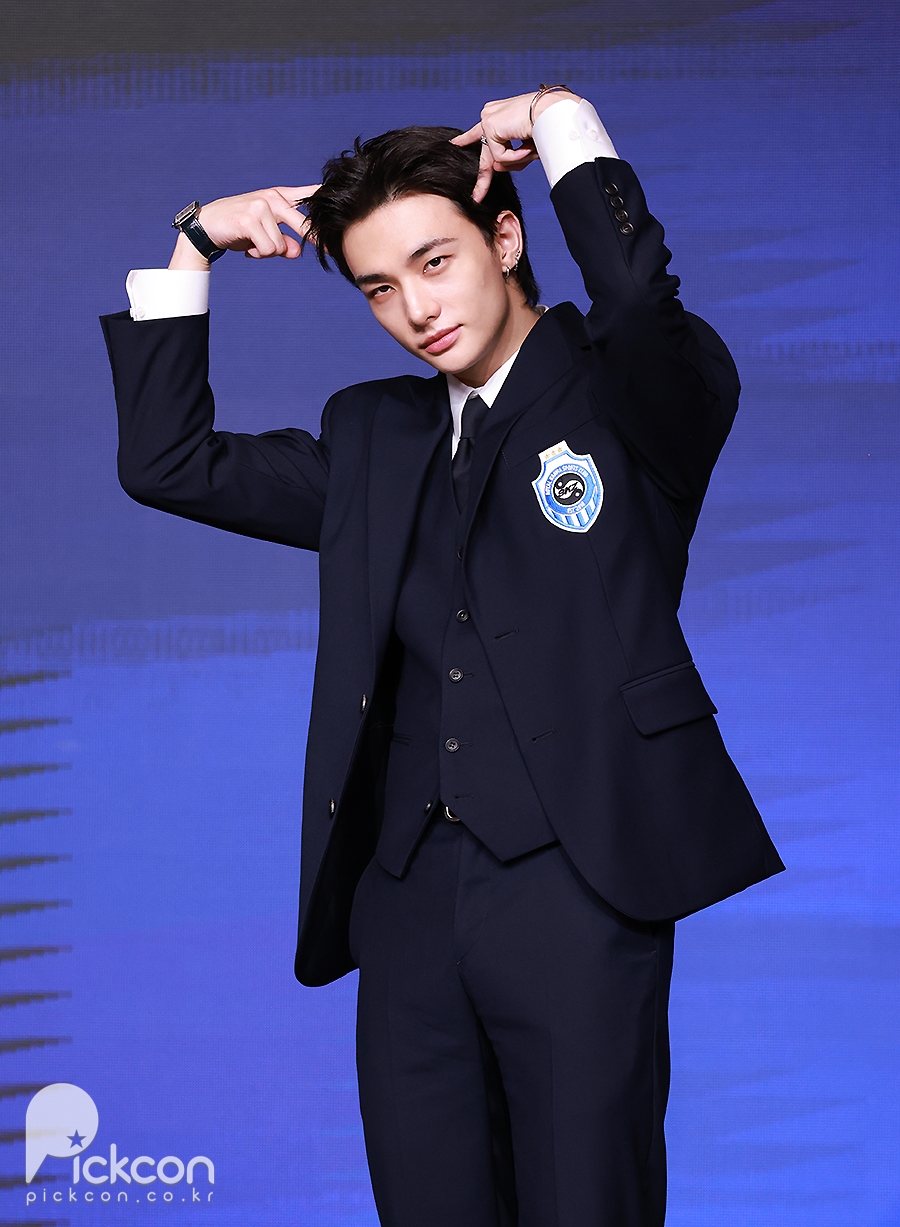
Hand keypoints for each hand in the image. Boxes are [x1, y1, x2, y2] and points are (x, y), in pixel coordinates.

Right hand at [168, 185, 319, 268]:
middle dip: (315, 241)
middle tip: (330, 251)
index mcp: (279, 197)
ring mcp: (261, 206)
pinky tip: (247, 247)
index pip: (308, 195)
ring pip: (281, 245)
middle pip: (303, 224)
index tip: (344, 200)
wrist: (207, 227)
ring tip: (254, 245)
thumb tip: (297, 252)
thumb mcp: (265, 236)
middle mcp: (272, 197)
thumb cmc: (239, 230)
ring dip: (268, 252)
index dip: (326, 199)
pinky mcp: (250, 218)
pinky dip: (258, 254)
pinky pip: (268, 248)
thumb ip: (284, 242)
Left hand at [451, 89, 580, 201]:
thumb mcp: (527, 145)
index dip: (467, 138)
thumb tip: (496, 168)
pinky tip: (526, 147)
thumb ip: (510, 157)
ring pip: (496, 158)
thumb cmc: (546, 124)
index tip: (455, 144)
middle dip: (483, 179)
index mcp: (499, 115)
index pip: (480, 130)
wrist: (552, 111)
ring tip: (531, 150)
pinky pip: (500, 156)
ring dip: (516, 160)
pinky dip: (516, 157)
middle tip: (478, 196)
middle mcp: (491, 114)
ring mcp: (488, 119)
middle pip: (484, 152)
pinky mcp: (490, 125)